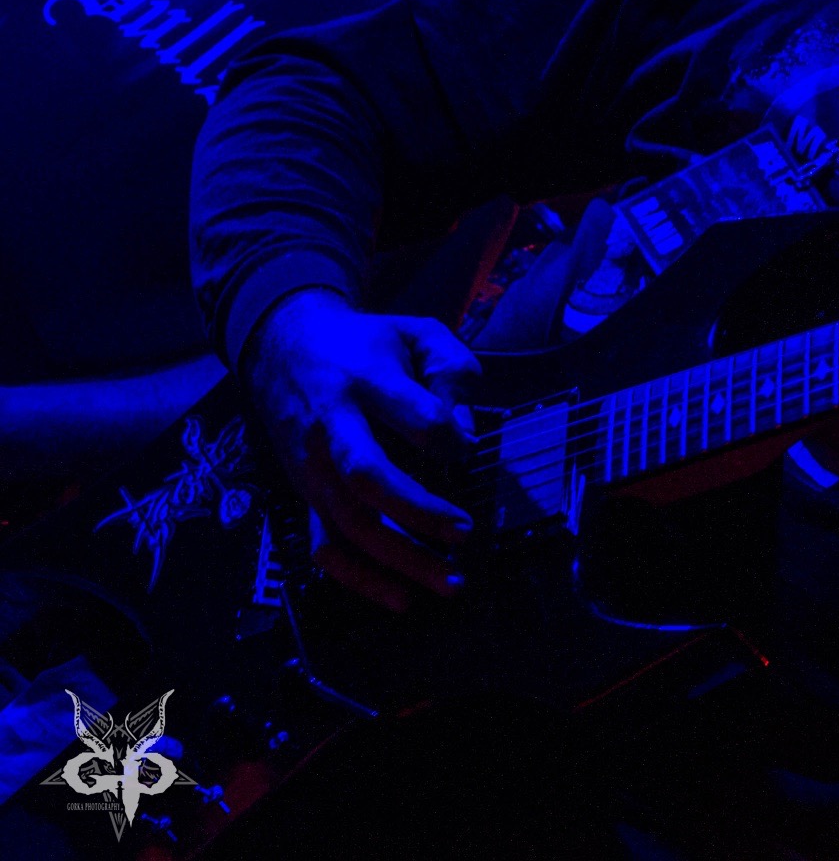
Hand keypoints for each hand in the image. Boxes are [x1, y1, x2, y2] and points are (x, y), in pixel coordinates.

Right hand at [248, 288, 478, 609]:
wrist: (281, 347)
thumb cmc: (364, 343)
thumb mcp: (414, 331)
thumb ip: (452, 365)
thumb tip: (466, 432)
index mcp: (366, 378)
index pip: (414, 414)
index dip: (448, 437)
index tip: (467, 451)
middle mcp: (333, 426)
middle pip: (369, 477)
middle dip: (419, 512)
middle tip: (465, 533)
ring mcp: (312, 467)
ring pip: (349, 524)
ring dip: (400, 559)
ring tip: (448, 581)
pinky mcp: (303, 495)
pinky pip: (325, 547)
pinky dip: (361, 579)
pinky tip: (401, 597)